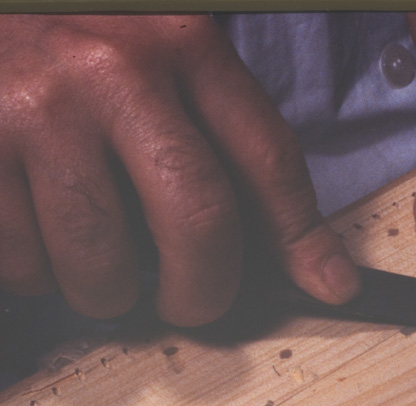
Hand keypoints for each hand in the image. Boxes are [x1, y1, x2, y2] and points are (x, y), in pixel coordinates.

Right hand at [0, 14, 358, 326]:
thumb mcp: (170, 60)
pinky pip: (20, 260)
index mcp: (184, 42)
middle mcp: (113, 72)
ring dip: (108, 292)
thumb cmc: (86, 37)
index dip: (304, 240)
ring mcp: (37, 109)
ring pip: (100, 261)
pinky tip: (44, 240)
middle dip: (203, 292)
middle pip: (197, 222)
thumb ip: (230, 143)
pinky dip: (37, 276)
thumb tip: (313, 263)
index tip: (328, 285)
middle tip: (191, 303)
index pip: (269, 161)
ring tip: (103, 269)